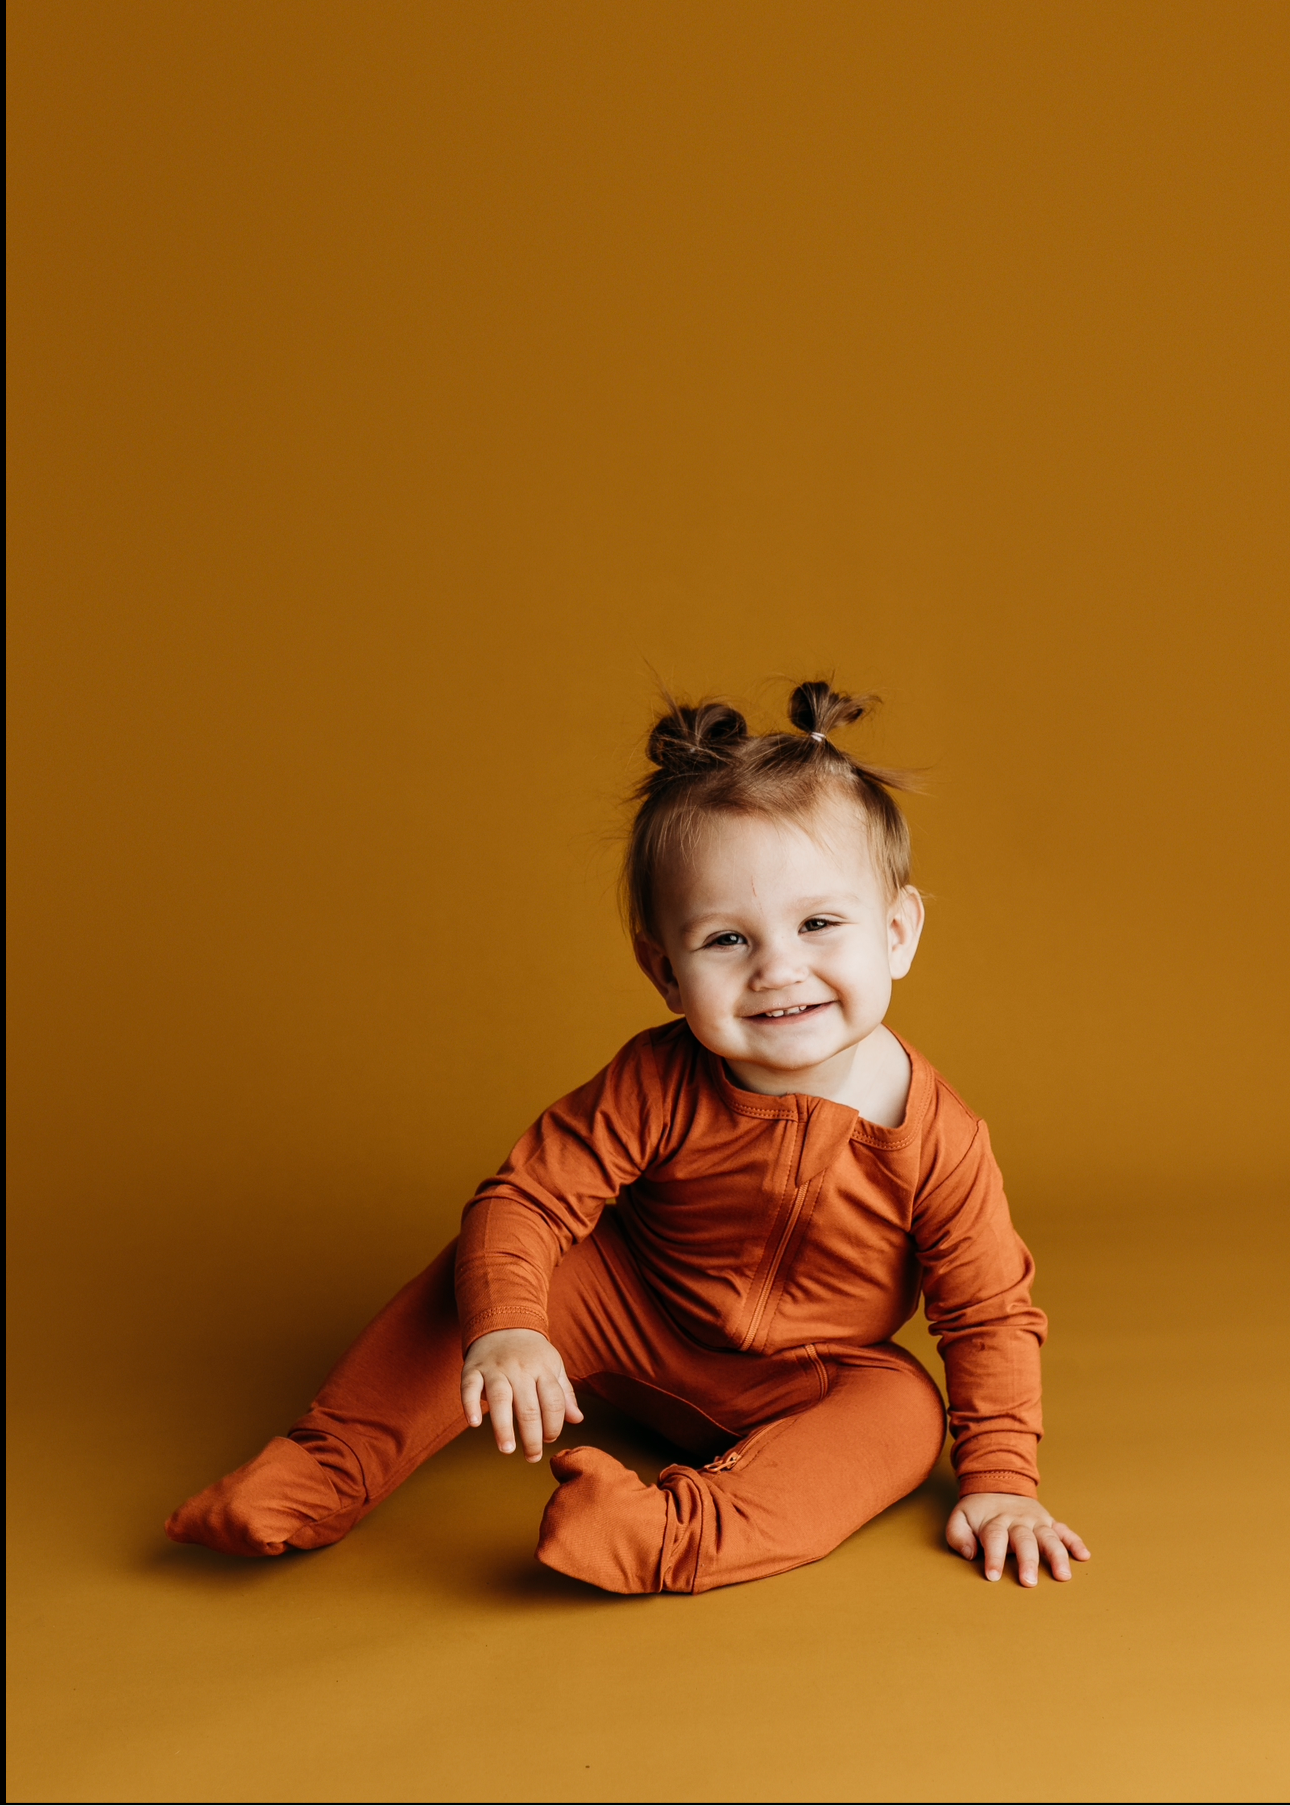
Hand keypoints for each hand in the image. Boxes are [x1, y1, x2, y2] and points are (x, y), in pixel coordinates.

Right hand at [460, 1329, 583, 1461]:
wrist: (503, 1322)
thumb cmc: (532, 1353)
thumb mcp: (553, 1366)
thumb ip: (564, 1394)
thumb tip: (578, 1420)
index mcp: (543, 1368)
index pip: (552, 1401)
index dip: (554, 1424)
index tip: (549, 1440)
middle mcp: (520, 1368)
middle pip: (528, 1406)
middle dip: (531, 1436)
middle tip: (532, 1457)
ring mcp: (495, 1368)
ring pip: (500, 1398)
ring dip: (503, 1427)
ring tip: (507, 1449)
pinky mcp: (473, 1368)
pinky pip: (469, 1387)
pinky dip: (470, 1404)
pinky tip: (474, 1424)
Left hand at [946, 1492, 1090, 1586]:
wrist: (997, 1484)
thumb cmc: (978, 1511)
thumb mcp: (960, 1517)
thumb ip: (958, 1535)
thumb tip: (970, 1553)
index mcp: (995, 1520)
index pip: (994, 1537)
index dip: (994, 1557)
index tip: (993, 1576)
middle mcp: (1018, 1520)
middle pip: (1024, 1540)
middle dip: (1028, 1560)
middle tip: (1029, 1582)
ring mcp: (1036, 1521)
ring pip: (1049, 1537)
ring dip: (1057, 1555)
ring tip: (1063, 1575)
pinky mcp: (1049, 1522)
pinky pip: (1065, 1530)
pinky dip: (1075, 1542)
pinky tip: (1084, 1555)